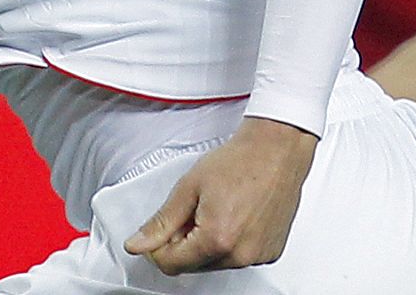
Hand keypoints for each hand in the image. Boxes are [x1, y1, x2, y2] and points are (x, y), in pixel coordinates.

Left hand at [124, 116, 317, 274]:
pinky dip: (232, 242)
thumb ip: (161, 222)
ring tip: (219, 209)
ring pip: (216, 263)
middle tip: (195, 210)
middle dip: (186, 243)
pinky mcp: (270, 253)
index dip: (160, 247)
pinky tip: (237, 215)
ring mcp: (258, 255)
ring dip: (209, 243)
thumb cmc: (241, 161)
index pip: (171, 265)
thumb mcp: (189, 186)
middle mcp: (240, 254)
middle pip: (194, 266)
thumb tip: (138, 244)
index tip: (165, 230)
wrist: (277, 148)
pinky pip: (239, 257)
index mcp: (216, 239)